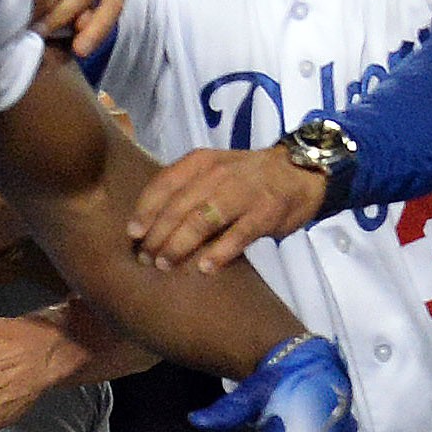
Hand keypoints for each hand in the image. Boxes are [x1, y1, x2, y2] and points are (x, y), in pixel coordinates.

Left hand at [131, 142, 330, 271]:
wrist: (299, 172)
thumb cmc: (247, 178)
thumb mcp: (213, 171)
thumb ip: (186, 191)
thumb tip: (150, 227)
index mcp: (201, 162)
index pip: (165, 183)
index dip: (145, 210)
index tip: (132, 234)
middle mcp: (219, 173)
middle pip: (179, 205)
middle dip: (158, 234)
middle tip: (145, 258)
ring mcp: (244, 192)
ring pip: (203, 219)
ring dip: (180, 245)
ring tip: (165, 265)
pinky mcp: (266, 212)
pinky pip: (238, 234)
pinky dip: (219, 252)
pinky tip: (204, 268)